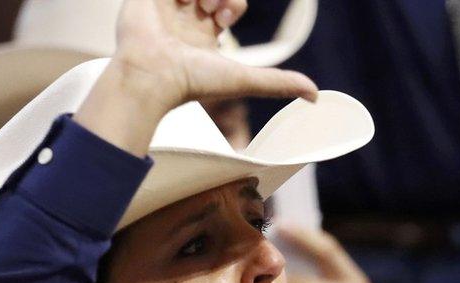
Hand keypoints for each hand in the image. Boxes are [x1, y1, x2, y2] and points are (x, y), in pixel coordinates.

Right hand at [75, 0, 316, 155]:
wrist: (152, 77)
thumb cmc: (192, 82)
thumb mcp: (243, 79)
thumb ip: (278, 83)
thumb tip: (316, 96)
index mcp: (203, 37)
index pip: (227, 5)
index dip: (232, 4)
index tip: (223, 20)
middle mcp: (183, 22)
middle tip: (211, 8)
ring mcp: (163, 9)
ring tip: (194, 3)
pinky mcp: (144, 0)